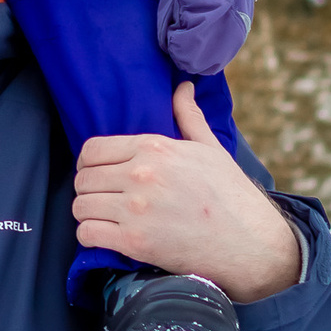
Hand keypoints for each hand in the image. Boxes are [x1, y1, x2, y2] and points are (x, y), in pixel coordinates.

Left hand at [71, 80, 301, 303]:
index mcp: (154, 147)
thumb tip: (183, 87)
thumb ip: (188, 116)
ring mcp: (135, 209)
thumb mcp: (210, 148)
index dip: (89, 163)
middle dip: (89, 189)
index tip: (97, 173)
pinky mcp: (135, 242)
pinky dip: (91, 236)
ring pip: (80, 206)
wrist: (250, 243)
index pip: (92, 149)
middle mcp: (140, 175)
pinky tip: (106, 236)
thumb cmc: (231, 194)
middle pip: (83, 178)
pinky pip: (87, 234)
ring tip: (105, 217)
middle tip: (104, 198)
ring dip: (88, 213)